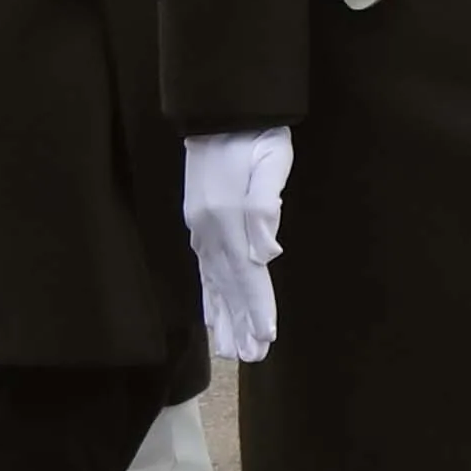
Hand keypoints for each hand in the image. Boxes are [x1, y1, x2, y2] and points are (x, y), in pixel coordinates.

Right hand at [183, 126, 293, 364]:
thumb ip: (265, 203)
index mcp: (229, 217)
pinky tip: (211, 313)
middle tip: (251, 357)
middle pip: (228, 286)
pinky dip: (209, 294)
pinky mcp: (199, 223)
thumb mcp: (271, 160)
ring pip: (213, 282)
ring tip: (230, 351)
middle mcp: (210, 229)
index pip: (247, 273)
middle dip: (240, 323)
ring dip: (223, 317)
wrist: (222, 113)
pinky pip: (204, 268)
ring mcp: (201, 227)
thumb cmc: (255, 136)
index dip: (257, 307)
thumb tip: (266, 250)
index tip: (266, 338)